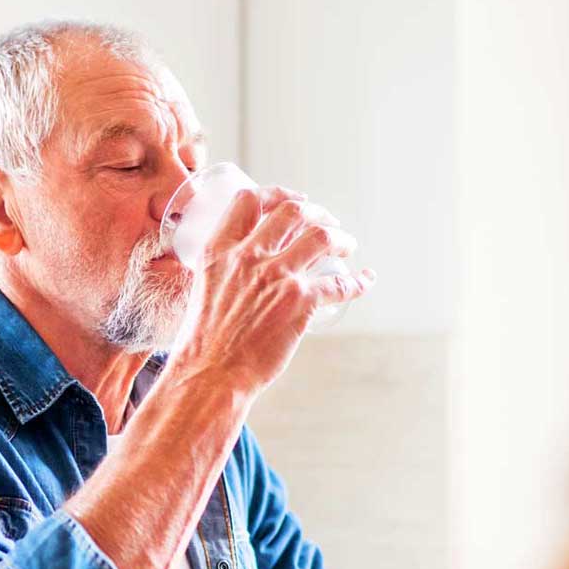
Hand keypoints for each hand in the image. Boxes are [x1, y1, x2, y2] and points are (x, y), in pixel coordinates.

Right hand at [168, 185, 374, 395]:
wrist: (210, 375)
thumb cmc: (203, 345)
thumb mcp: (202, 293)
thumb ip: (223, 277)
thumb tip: (241, 278)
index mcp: (219, 252)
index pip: (248, 201)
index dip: (276, 194)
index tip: (293, 201)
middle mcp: (249, 257)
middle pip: (292, 212)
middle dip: (316, 212)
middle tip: (327, 223)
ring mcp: (277, 277)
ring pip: (321, 237)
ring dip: (340, 237)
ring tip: (347, 245)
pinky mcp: (300, 303)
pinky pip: (340, 283)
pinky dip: (358, 281)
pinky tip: (365, 281)